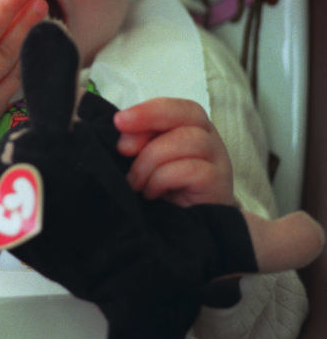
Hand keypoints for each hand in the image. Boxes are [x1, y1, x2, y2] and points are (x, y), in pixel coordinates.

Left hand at [113, 98, 233, 206]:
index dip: (148, 110)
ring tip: (136, 182)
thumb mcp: (149, 162)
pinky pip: (191, 169)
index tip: (119, 121)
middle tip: (122, 147)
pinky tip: (152, 193)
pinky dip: (163, 179)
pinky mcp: (218, 185)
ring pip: (188, 140)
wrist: (191, 231)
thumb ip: (140, 144)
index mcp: (192, 127)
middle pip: (188, 114)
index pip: (176, 107)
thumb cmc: (167, 192)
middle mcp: (211, 140)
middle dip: (149, 121)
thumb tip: (124, 140)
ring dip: (151, 160)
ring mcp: (219, 162)